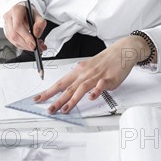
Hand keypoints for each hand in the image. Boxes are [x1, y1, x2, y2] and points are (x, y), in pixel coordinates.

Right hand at [3, 2, 47, 52]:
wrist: (21, 9)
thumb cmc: (28, 11)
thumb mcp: (37, 14)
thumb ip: (40, 23)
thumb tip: (37, 34)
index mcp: (16, 11)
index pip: (18, 26)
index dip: (26, 37)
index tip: (34, 44)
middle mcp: (8, 17)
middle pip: (14, 35)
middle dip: (26, 44)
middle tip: (36, 47)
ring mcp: (5, 25)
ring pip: (13, 40)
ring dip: (24, 46)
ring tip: (35, 46)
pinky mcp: (6, 32)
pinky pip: (13, 41)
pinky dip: (22, 45)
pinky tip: (29, 45)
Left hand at [33, 35, 151, 113]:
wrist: (121, 51)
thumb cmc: (105, 60)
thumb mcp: (88, 67)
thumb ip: (78, 78)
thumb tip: (67, 88)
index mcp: (79, 71)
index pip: (60, 83)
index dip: (49, 91)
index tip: (38, 99)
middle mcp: (85, 73)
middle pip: (68, 87)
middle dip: (57, 100)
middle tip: (49, 110)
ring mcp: (97, 76)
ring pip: (82, 88)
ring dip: (73, 99)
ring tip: (65, 109)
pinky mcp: (109, 79)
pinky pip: (102, 85)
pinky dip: (96, 91)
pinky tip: (92, 97)